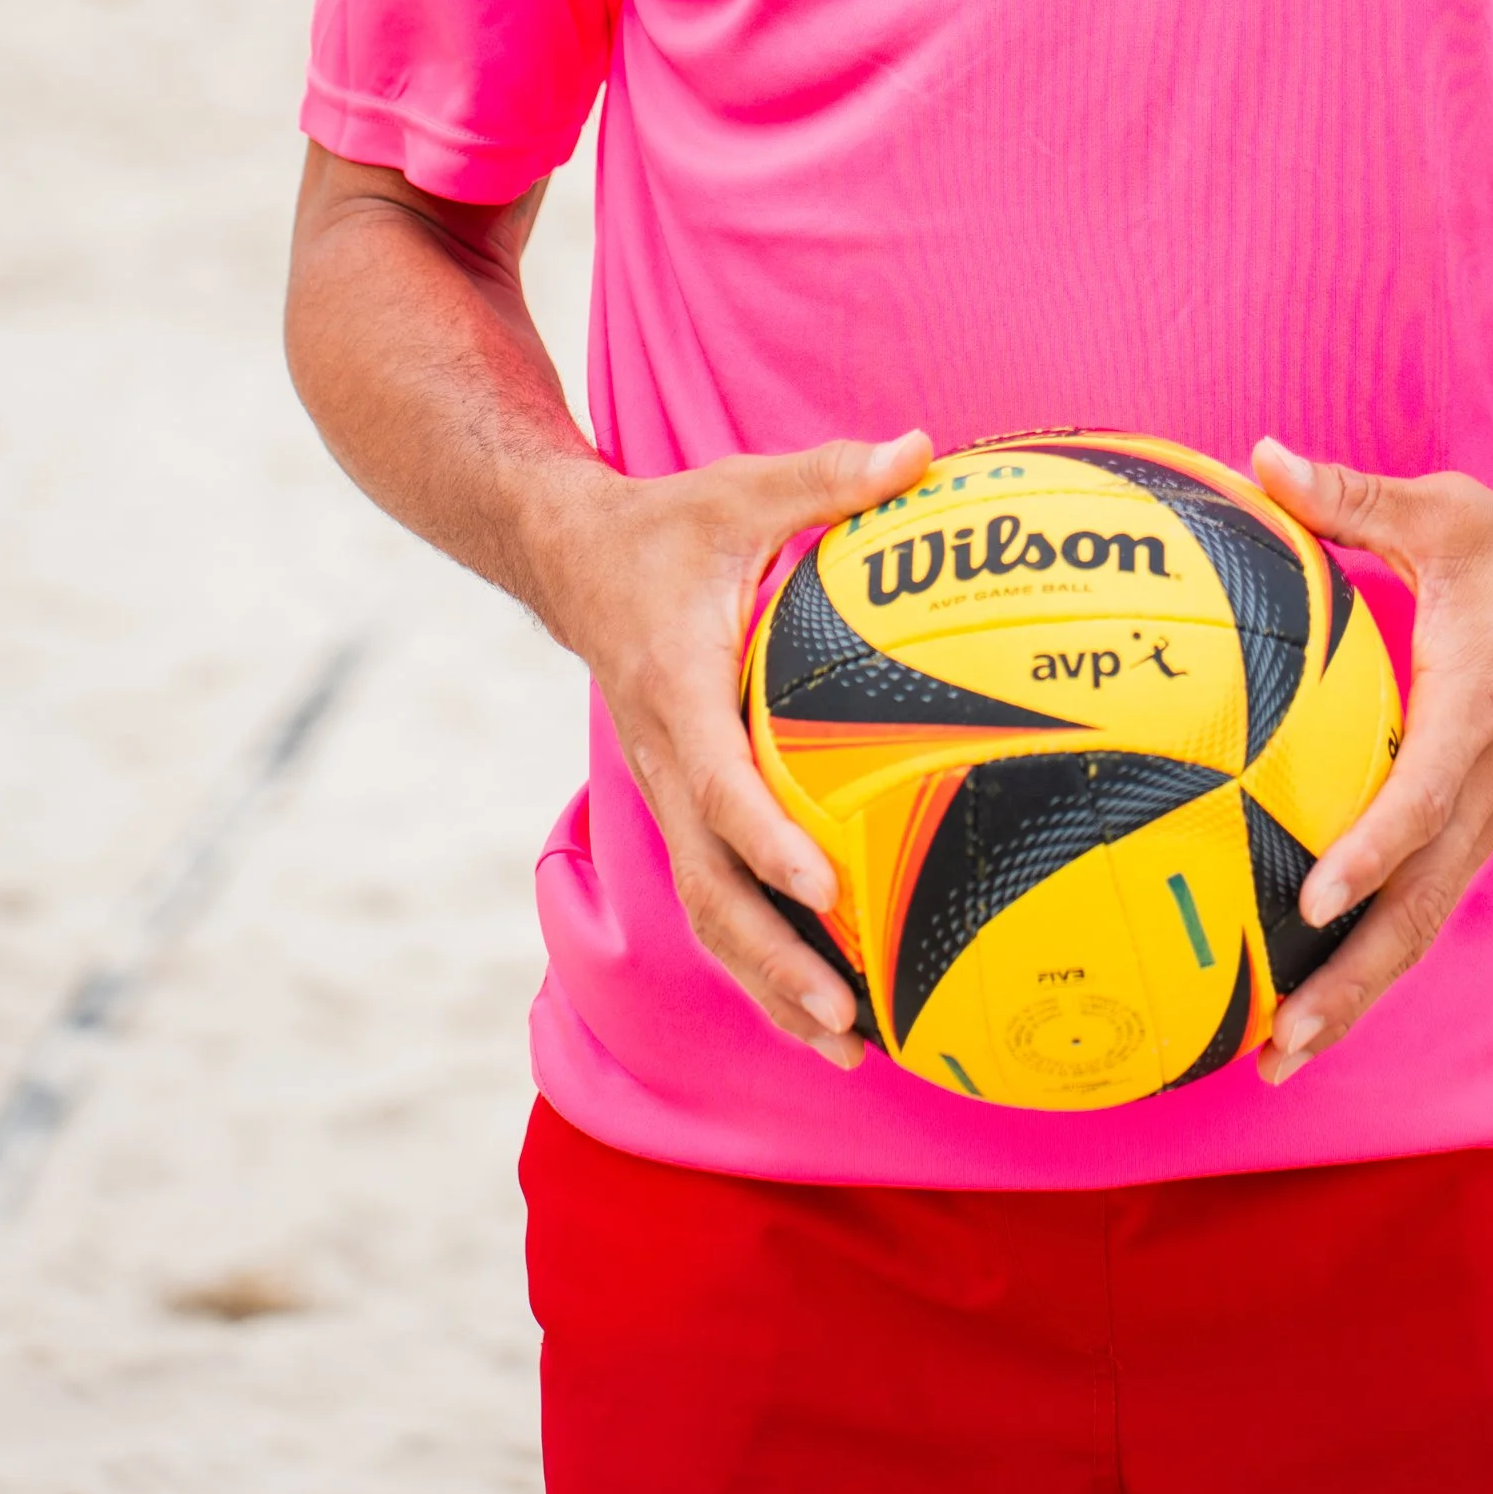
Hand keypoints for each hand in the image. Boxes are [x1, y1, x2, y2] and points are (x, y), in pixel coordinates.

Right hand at [526, 428, 930, 1070]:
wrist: (569, 556)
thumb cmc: (667, 525)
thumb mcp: (740, 489)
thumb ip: (829, 476)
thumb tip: (924, 446)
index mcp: (677, 691)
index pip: (720, 784)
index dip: (768, 841)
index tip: (825, 888)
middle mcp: (664, 759)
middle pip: (709, 884)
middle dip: (774, 959)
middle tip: (848, 1015)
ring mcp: (666, 792)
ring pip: (708, 910)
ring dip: (769, 983)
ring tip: (847, 1047)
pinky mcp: (679, 805)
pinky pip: (715, 895)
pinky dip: (763, 957)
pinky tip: (825, 1005)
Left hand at [1247, 440, 1492, 1084]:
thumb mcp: (1445, 513)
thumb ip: (1349, 497)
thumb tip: (1257, 456)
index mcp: (1475, 715)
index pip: (1420, 799)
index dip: (1367, 850)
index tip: (1310, 899)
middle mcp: (1488, 788)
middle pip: (1417, 908)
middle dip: (1346, 982)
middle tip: (1275, 1044)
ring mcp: (1490, 819)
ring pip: (1422, 926)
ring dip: (1354, 992)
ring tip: (1277, 1054)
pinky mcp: (1484, 828)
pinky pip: (1427, 906)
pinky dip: (1375, 957)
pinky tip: (1314, 992)